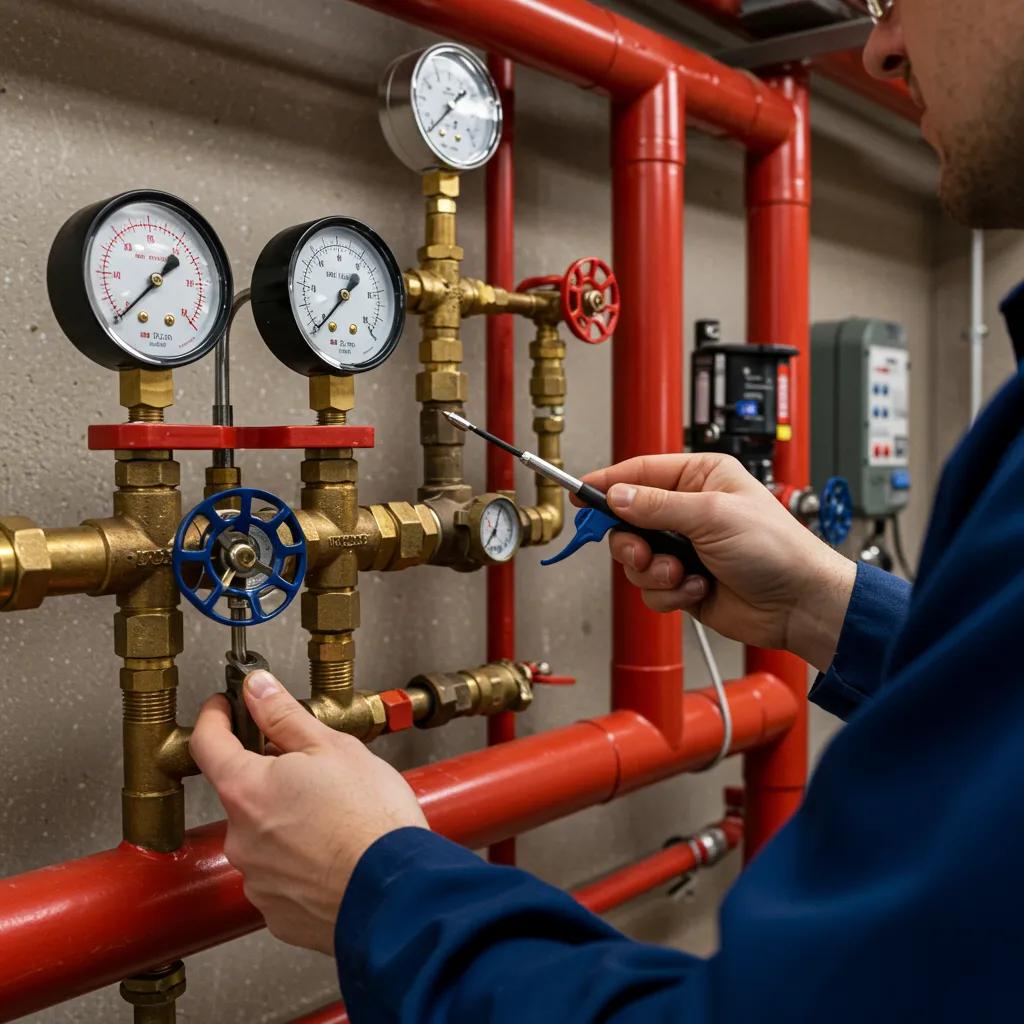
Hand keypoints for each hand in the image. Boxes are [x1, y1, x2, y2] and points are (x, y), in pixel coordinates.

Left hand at [190, 670, 428, 953]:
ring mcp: (257, 879)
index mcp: (247, 789)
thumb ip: (284, 715)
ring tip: (337, 818)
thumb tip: (257, 689)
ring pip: (265, 835)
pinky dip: (302, 861)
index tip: (225, 706)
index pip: (208, 742)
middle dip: (273, 777)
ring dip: (289, 822)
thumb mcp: (333, 747)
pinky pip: (281, 875)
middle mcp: (241, 837)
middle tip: (317, 771)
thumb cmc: (371, 820)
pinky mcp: (277, 912)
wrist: (397, 891)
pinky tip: (335, 852)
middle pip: (244, 792)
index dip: (215, 717)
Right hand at [580, 454, 855, 671]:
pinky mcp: (683, 581)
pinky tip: (697, 589)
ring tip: (681, 574)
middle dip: (632, 542)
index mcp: (700, 478)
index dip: (607, 484)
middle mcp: (689, 510)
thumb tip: (616, 496)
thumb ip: (657, 506)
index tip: (580, 494)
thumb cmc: (776, 549)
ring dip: (654, 572)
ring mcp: (685, 548)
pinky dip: (670, 593)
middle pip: (628, 520)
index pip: (640, 473)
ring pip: (636, 559)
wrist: (798, 603)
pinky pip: (651, 588)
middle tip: (643, 552)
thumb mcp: (711, 516)